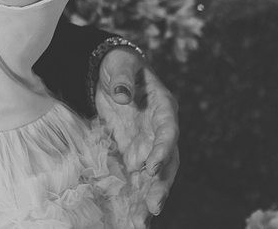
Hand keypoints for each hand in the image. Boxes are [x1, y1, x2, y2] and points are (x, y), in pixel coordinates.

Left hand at [95, 47, 178, 217]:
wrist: (109, 71)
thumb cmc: (119, 64)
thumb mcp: (120, 65)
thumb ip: (123, 78)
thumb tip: (123, 96)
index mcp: (163, 106)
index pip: (168, 131)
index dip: (162, 150)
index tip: (152, 167)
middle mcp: (160, 127)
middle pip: (168, 158)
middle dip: (163, 182)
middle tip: (154, 204)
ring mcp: (148, 140)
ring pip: (157, 170)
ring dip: (153, 190)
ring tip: (147, 213)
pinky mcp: (133, 148)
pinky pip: (138, 171)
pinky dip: (137, 188)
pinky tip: (134, 208)